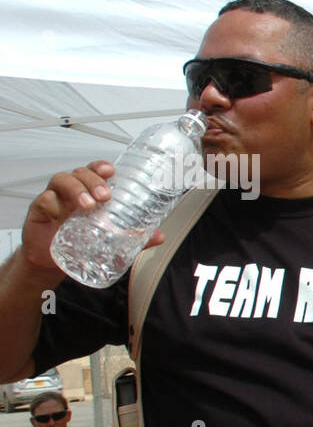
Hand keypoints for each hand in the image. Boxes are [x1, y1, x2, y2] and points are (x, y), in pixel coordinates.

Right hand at [23, 163, 162, 276]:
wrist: (51, 260)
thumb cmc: (80, 241)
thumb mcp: (110, 241)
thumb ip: (133, 238)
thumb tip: (158, 236)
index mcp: (90, 192)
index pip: (96, 171)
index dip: (102, 166)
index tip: (112, 171)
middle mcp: (73, 191)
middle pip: (82, 173)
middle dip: (94, 180)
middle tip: (105, 196)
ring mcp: (56, 198)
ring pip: (63, 180)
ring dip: (76, 189)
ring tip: (88, 205)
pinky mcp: (40, 209)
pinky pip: (44, 199)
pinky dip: (52, 202)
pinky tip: (58, 211)